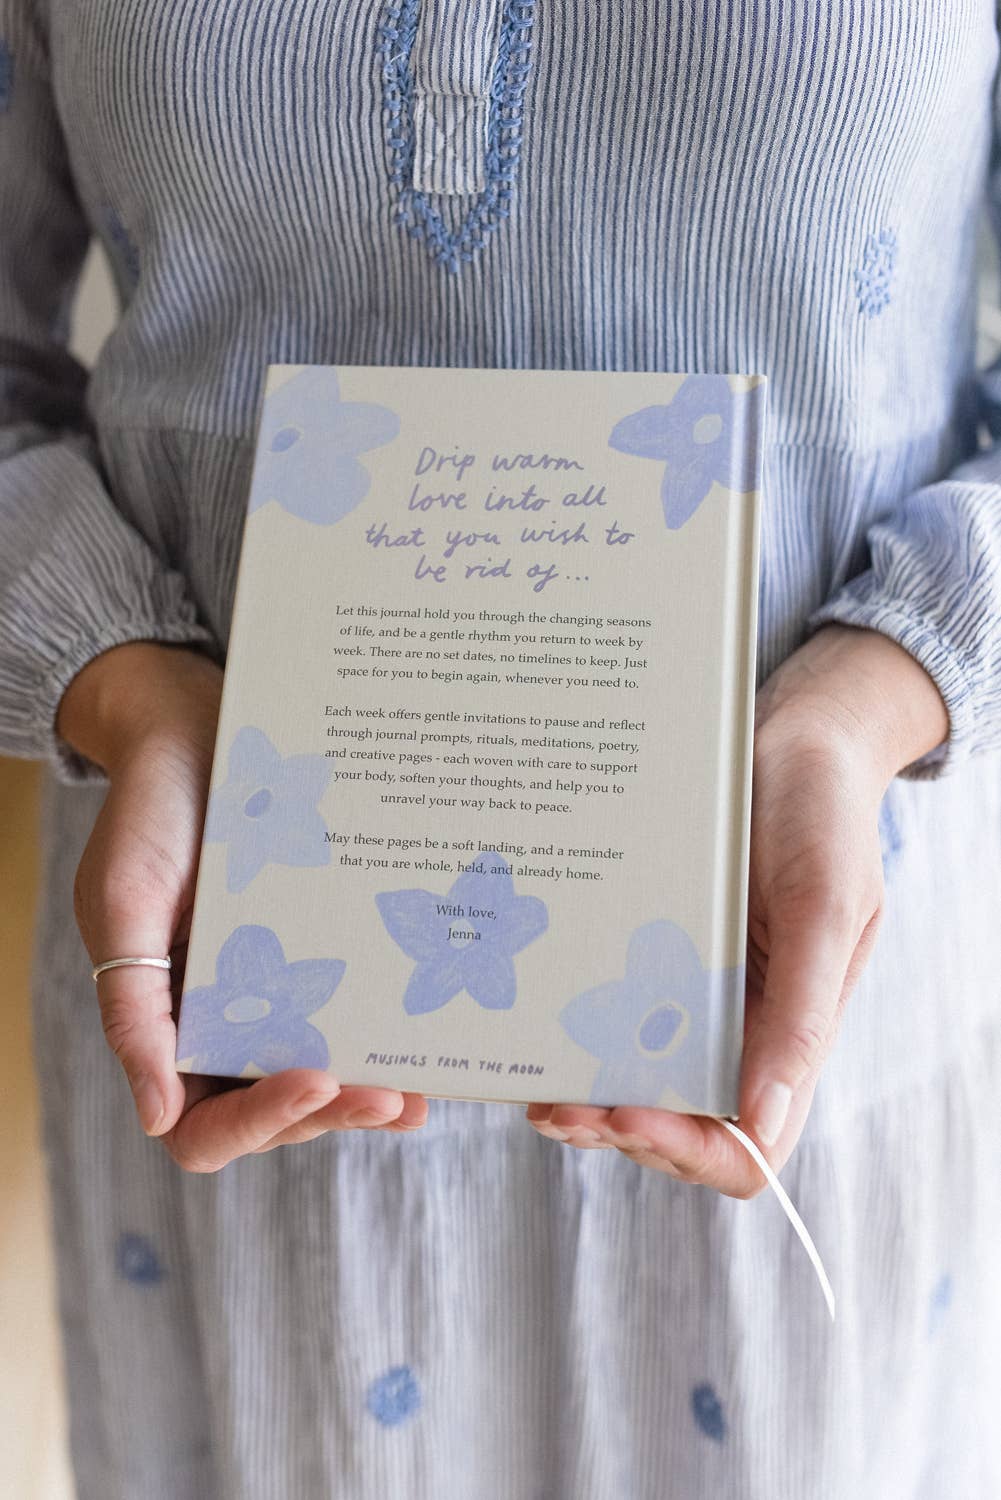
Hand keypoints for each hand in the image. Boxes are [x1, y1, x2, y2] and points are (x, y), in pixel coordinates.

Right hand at [58, 641, 427, 1171]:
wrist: (194, 725)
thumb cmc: (148, 810)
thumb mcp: (124, 902)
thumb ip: (133, 1008)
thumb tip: (158, 1116)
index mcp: (169, 1023)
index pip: (204, 1124)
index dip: (257, 1121)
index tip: (313, 1081)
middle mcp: (225, 1019)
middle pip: (278, 1111)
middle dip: (331, 1112)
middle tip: (392, 1098)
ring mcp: (276, 988)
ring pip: (324, 1071)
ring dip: (367, 1090)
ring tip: (418, 1090)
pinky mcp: (319, 948)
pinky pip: (351, 1004)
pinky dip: (384, 1031)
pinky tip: (428, 1032)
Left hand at [526, 624, 948, 1195]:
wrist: (788, 735)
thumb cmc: (823, 815)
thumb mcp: (826, 906)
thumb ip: (803, 1016)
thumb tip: (762, 1125)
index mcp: (791, 1032)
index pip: (747, 1143)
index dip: (687, 1148)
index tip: (625, 1112)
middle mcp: (735, 1026)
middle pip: (673, 1122)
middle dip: (614, 1125)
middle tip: (554, 1103)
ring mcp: (687, 994)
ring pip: (630, 1075)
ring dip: (582, 1093)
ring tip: (534, 1079)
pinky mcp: (647, 955)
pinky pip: (606, 1011)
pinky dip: (571, 1030)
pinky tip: (534, 1017)